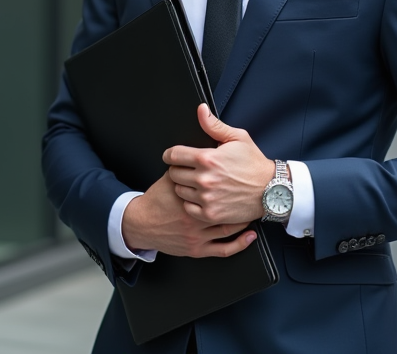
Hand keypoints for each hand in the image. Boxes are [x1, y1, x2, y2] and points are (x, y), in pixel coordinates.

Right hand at [121, 172, 256, 257]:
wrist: (140, 223)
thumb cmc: (157, 199)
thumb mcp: (170, 174)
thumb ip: (185, 162)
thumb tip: (200, 148)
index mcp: (188, 193)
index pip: (217, 182)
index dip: (234, 176)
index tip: (246, 173)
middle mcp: (193, 214)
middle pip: (227, 205)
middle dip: (243, 199)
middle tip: (256, 193)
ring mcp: (196, 234)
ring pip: (229, 227)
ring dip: (245, 219)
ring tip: (254, 210)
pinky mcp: (197, 249)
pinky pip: (223, 249)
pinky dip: (240, 243)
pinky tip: (250, 235)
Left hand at [164, 104, 273, 225]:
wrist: (271, 190)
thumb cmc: (254, 163)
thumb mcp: (237, 138)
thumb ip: (214, 125)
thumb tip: (201, 109)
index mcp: (208, 158)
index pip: (173, 155)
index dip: (170, 154)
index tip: (173, 156)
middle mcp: (204, 179)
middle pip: (173, 173)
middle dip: (178, 169)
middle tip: (188, 169)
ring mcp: (207, 198)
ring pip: (179, 190)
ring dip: (184, 186)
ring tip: (196, 182)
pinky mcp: (210, 213)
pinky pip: (188, 208)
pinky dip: (191, 203)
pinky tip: (201, 196)